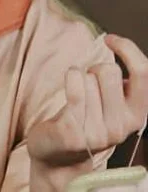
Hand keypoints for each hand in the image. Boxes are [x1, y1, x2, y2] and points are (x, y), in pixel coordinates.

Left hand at [27, 34, 147, 189]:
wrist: (57, 157)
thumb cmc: (84, 122)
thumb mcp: (112, 106)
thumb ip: (121, 86)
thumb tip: (124, 49)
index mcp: (137, 116)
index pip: (143, 74)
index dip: (129, 49)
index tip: (111, 39)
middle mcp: (122, 126)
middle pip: (108, 71)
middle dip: (94, 68)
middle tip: (86, 84)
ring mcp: (98, 131)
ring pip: (88, 77)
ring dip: (78, 78)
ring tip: (75, 98)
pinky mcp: (73, 131)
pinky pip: (74, 85)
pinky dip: (69, 77)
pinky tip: (68, 85)